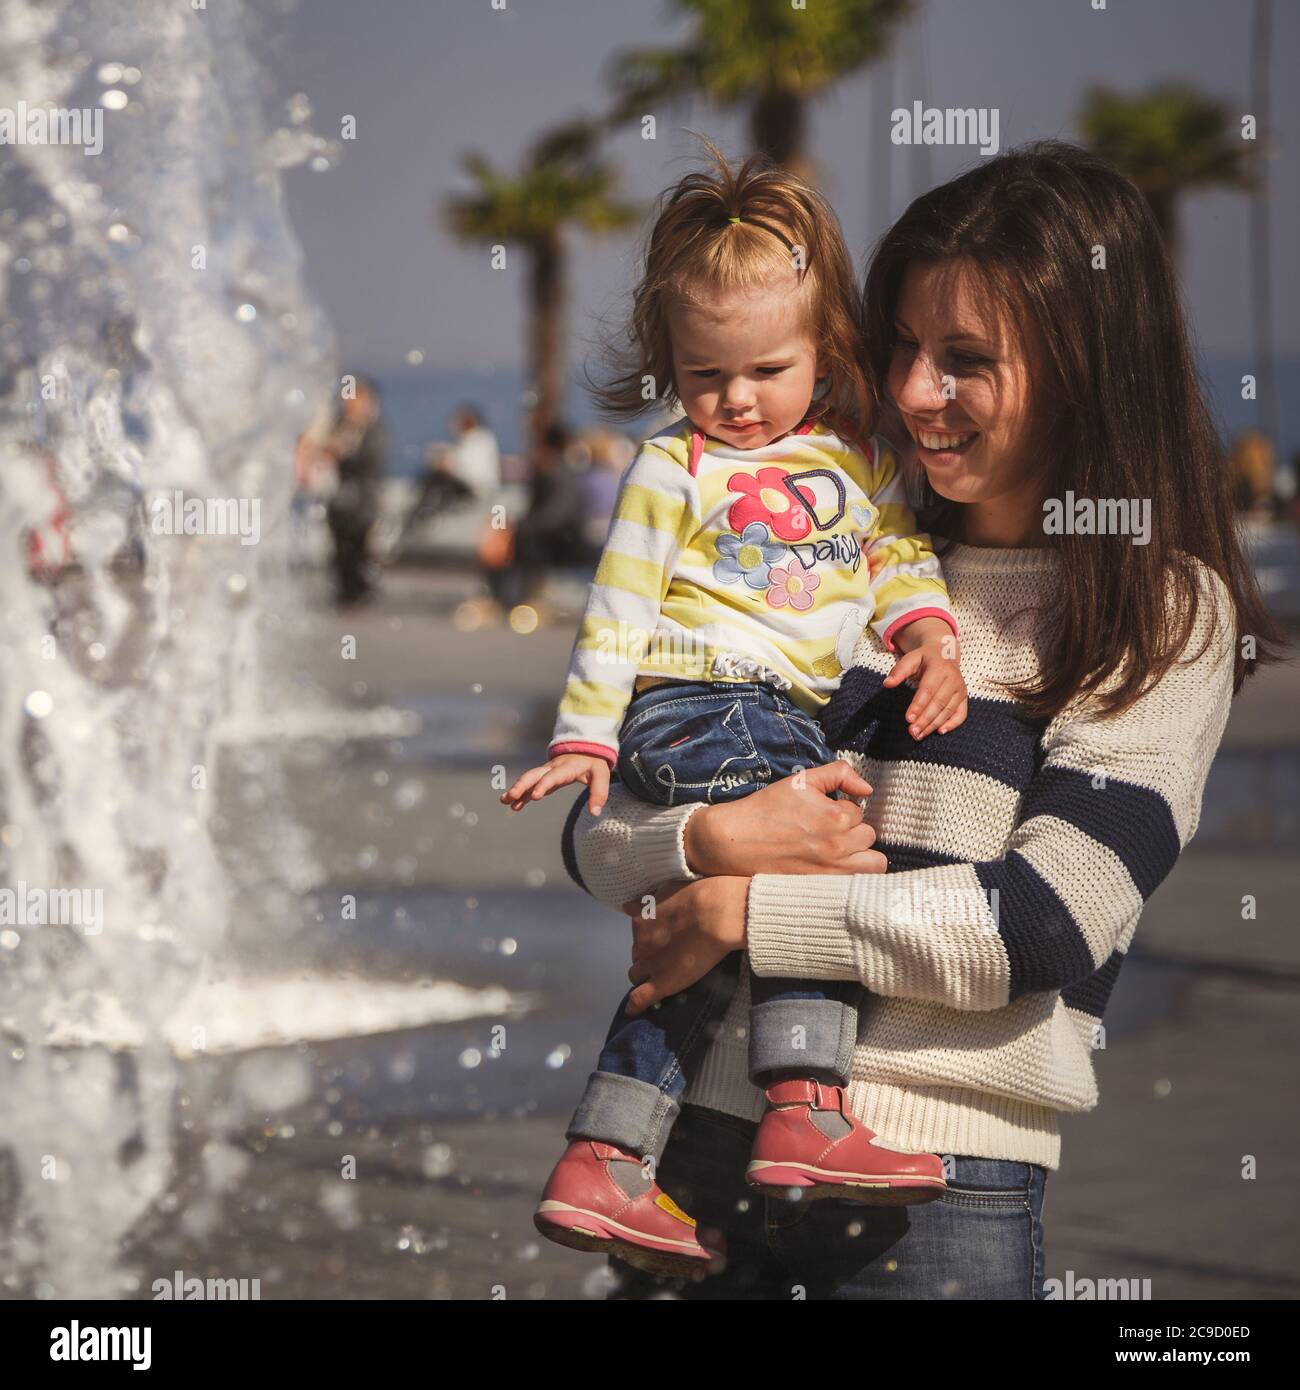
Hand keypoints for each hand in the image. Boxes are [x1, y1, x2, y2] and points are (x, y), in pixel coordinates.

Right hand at [501, 753, 610, 814]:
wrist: (587, 749)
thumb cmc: (594, 763)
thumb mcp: (602, 775)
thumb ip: (599, 793)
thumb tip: (595, 812)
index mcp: (566, 767)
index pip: (553, 777)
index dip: (543, 785)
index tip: (535, 797)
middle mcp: (552, 768)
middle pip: (534, 775)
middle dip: (522, 785)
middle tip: (510, 796)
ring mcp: (546, 772)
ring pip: (529, 779)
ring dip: (517, 789)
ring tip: (505, 801)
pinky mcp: (544, 777)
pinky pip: (531, 785)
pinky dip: (522, 794)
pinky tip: (514, 805)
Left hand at [620, 877, 748, 1014]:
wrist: (717, 914)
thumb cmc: (702, 896)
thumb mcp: (668, 888)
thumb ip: (648, 901)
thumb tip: (627, 906)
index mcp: (641, 918)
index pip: (637, 934)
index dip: (649, 938)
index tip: (661, 940)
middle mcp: (640, 941)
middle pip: (637, 954)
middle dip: (648, 956)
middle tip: (667, 956)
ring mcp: (649, 963)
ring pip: (636, 974)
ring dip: (645, 974)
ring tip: (663, 976)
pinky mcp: (661, 983)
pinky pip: (640, 999)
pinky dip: (636, 1005)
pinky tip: (636, 1010)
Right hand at [683, 760, 886, 877]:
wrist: (735, 842)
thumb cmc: (765, 809)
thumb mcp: (800, 781)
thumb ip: (838, 774)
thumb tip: (867, 789)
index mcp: (835, 816)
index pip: (859, 811)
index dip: (843, 809)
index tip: (825, 813)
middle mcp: (838, 846)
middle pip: (868, 836)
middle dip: (853, 831)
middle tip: (831, 831)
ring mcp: (832, 871)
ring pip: (874, 864)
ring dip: (863, 855)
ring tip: (842, 851)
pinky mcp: (823, 888)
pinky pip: (858, 885)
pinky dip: (855, 876)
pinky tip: (838, 869)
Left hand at [884, 623, 966, 738]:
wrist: (945, 653)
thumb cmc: (925, 658)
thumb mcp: (911, 658)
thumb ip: (899, 670)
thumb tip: (887, 684)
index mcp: (939, 668)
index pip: (928, 690)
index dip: (918, 705)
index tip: (908, 719)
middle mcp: (953, 679)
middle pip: (939, 703)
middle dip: (925, 719)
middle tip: (912, 731)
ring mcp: (960, 690)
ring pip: (948, 711)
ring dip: (934, 725)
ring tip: (919, 735)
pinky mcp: (963, 698)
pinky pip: (961, 714)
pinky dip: (952, 724)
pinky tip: (939, 731)